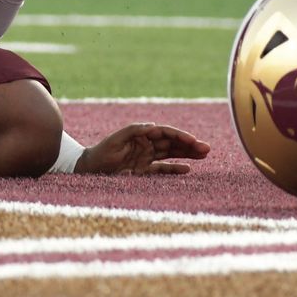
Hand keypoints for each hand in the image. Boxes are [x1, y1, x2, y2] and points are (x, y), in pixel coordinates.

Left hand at [75, 123, 210, 174]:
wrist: (89, 169)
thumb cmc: (102, 151)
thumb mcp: (117, 139)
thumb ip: (135, 130)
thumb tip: (154, 127)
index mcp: (143, 134)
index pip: (166, 133)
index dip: (179, 136)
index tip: (192, 140)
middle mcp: (147, 144)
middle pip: (172, 143)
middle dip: (189, 145)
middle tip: (207, 148)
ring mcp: (147, 157)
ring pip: (172, 154)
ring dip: (187, 154)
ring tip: (204, 154)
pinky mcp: (144, 170)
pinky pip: (163, 168)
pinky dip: (175, 168)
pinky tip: (188, 169)